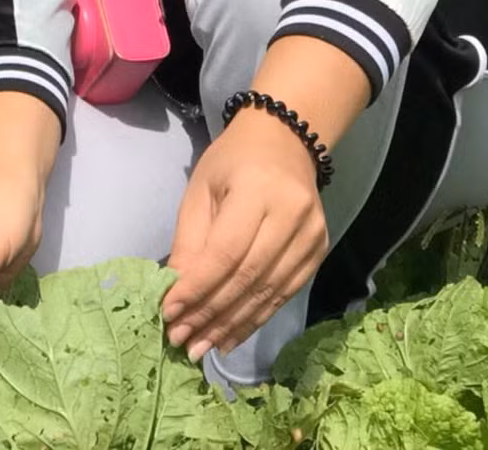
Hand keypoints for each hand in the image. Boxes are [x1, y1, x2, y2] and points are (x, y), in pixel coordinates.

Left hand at [160, 111, 327, 363]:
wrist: (285, 141)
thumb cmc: (233, 162)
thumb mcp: (201, 191)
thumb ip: (190, 242)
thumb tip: (175, 293)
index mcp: (258, 190)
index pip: (225, 252)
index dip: (197, 288)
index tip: (169, 313)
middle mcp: (292, 214)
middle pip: (248, 277)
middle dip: (210, 313)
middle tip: (181, 341)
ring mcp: (312, 235)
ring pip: (268, 292)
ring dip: (231, 324)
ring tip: (201, 346)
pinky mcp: (318, 251)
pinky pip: (284, 294)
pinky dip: (255, 318)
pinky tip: (230, 336)